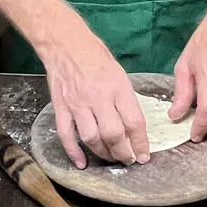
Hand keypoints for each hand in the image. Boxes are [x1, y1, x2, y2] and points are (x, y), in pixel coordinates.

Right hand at [42, 19, 148, 168]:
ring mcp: (77, 104)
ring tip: (111, 158)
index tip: (144, 154)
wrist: (65, 44)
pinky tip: (82, 163)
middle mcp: (98, 98)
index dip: (141, 142)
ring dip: (103, 154)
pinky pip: (66, 135)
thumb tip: (133, 126)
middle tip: (129, 159)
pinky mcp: (61, 108)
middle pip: (113, 134)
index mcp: (117, 88)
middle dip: (123, 153)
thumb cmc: (96, 56)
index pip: (134, 122)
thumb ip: (125, 100)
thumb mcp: (120, 74)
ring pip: (91, 138)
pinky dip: (73, 152)